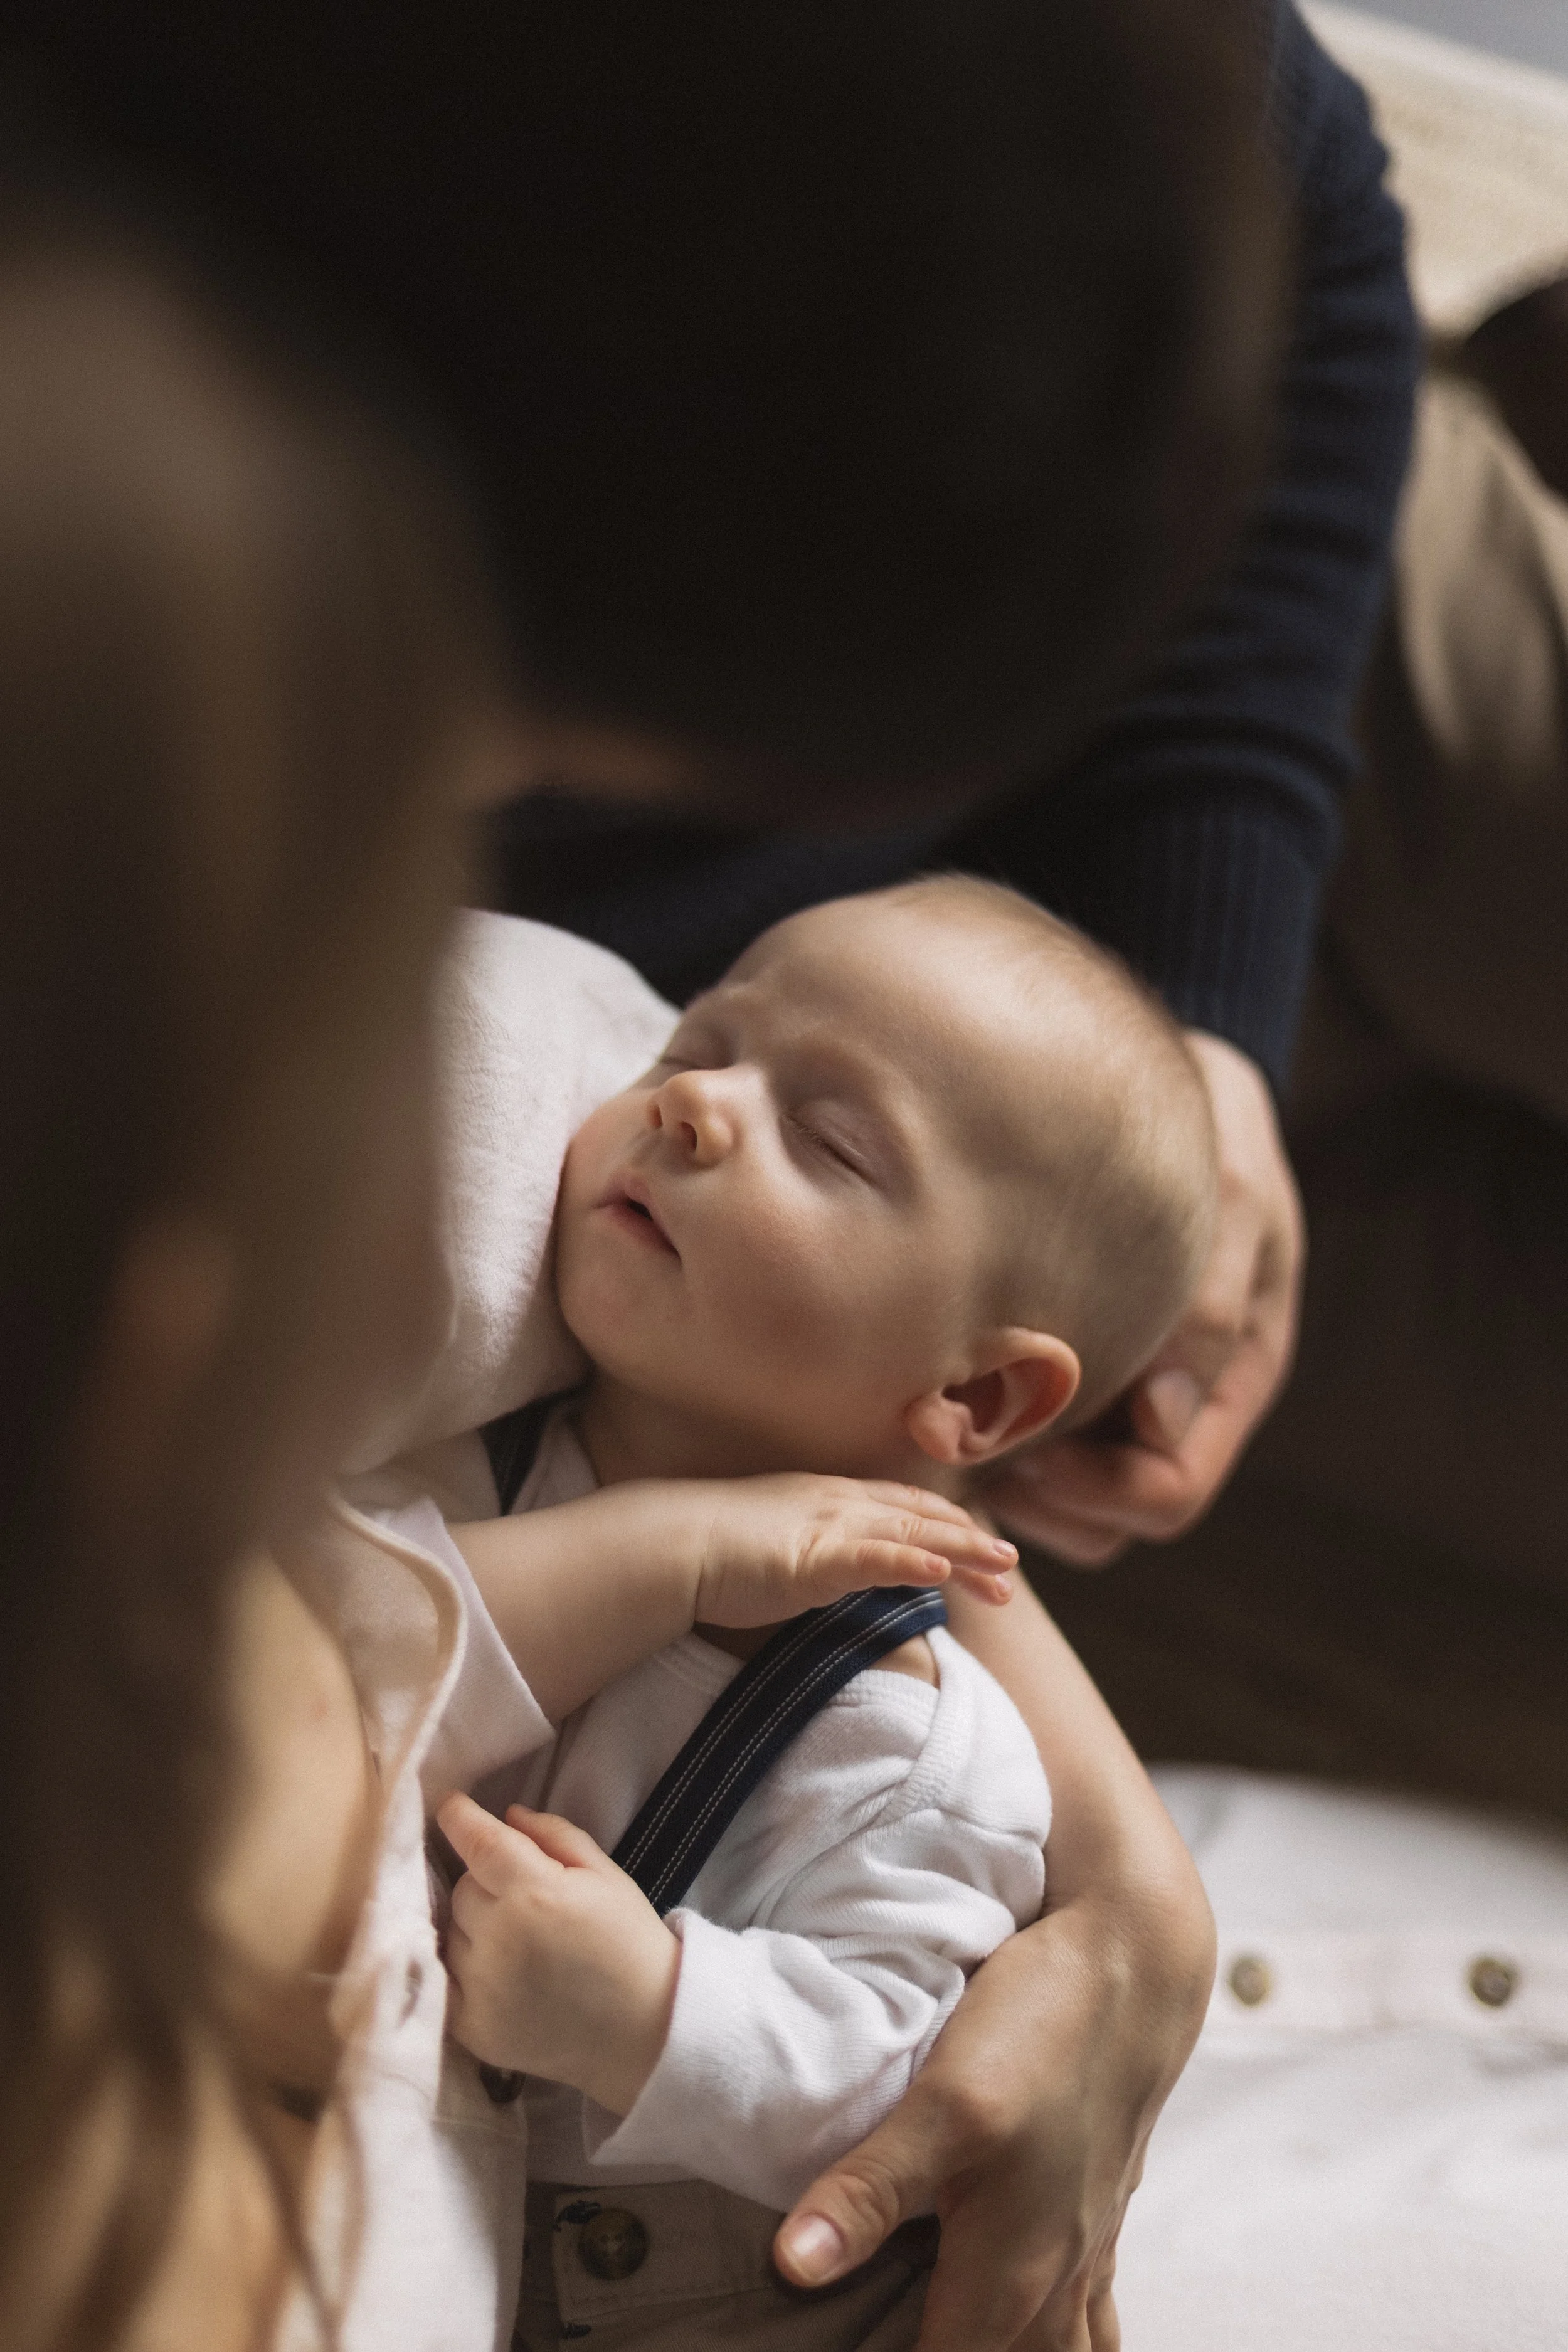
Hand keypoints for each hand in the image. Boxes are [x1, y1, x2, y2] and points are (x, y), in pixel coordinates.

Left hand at [438, 1794, 678, 2114]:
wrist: (645, 2029)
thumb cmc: (629, 1942)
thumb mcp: (604, 1874)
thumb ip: (553, 1835)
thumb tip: (507, 1816)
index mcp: (534, 1893)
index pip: (477, 1842)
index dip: (459, 1818)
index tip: (452, 1807)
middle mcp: (498, 1938)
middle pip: (463, 1889)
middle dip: (485, 1882)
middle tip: (522, 1897)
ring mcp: (480, 1988)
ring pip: (452, 1932)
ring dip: (474, 1927)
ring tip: (517, 1942)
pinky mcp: (471, 2028)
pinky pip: (446, 1980)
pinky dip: (463, 1970)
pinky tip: (498, 1973)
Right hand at [693, 1474, 1015, 1624]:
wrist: (671, 1543)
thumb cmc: (713, 1548)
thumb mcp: (780, 1546)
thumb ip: (815, 1555)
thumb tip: (832, 1574)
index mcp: (831, 1498)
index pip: (904, 1507)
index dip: (947, 1524)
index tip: (979, 1546)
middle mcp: (838, 1503)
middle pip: (921, 1518)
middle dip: (971, 1541)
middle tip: (1012, 1565)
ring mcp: (829, 1526)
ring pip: (913, 1534)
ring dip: (963, 1551)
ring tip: (1002, 1569)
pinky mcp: (814, 1557)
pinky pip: (874, 1557)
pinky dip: (912, 1561)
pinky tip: (942, 1571)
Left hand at [774, 1874, 1211, 2350]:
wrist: (1133, 1964)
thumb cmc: (1042, 2030)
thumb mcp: (944, 2102)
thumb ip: (869, 2189)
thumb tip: (794, 2266)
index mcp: (1008, 2273)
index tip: (835, 2348)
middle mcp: (1056, 2278)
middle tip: (885, 2335)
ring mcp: (1087, 2247)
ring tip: (957, 2331)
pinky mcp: (1101, 2209)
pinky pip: (1091, 2316)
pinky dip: (1062, 2338)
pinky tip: (1036, 2316)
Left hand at [984, 1031, 1302, 1562]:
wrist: (1175, 1079)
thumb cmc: (1212, 1125)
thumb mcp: (1234, 1197)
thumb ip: (1212, 1303)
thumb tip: (1165, 1421)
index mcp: (1233, 1381)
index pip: (1168, 1494)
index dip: (1099, 1496)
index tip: (1026, 1455)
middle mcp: (1178, 1403)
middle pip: (1111, 1519)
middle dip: (1044, 1504)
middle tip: (965, 1449)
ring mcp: (1125, 1390)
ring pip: (1068, 1498)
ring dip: (1011, 1483)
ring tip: (947, 1425)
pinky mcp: (1073, 1364)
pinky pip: (1032, 1441)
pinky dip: (991, 1437)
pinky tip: (942, 1385)